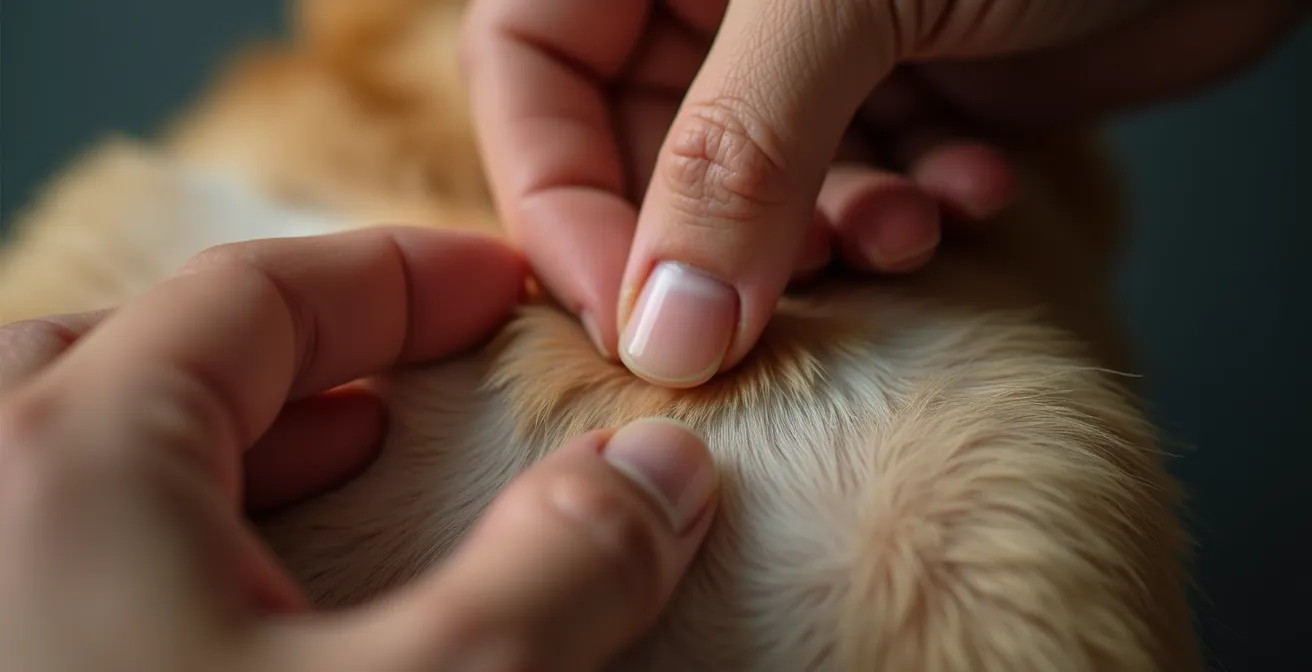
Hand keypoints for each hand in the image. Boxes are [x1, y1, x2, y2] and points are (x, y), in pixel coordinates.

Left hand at [0, 228, 717, 670]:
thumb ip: (558, 578)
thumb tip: (664, 473)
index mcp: (63, 459)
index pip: (258, 299)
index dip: (401, 280)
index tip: (501, 291)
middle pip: (147, 350)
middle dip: (306, 346)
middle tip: (424, 368)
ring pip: (82, 442)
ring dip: (229, 431)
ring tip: (346, 450)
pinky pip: (54, 535)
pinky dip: (161, 519)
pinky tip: (237, 581)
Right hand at [462, 0, 1307, 387]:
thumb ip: (738, 156)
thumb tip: (660, 327)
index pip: (532, 74)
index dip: (559, 198)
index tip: (625, 314)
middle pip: (643, 148)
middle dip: (722, 236)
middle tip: (793, 284)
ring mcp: (812, 40)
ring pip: (758, 188)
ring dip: (829, 233)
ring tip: (906, 232)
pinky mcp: (903, 84)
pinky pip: (861, 182)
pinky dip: (913, 207)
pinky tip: (977, 192)